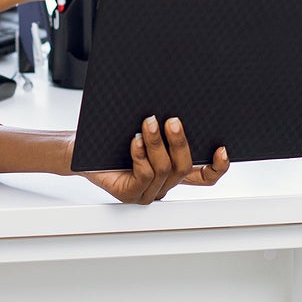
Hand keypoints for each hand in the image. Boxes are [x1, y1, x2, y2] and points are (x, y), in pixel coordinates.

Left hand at [77, 116, 228, 204]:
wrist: (80, 149)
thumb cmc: (111, 138)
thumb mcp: (144, 128)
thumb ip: (164, 125)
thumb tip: (178, 107)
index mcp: (172, 171)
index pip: (204, 176)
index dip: (217, 166)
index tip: (221, 148)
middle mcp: (163, 184)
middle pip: (184, 168)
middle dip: (180, 141)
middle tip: (173, 120)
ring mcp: (146, 191)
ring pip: (164, 169)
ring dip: (157, 143)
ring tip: (148, 123)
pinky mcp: (128, 193)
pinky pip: (143, 175)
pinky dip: (141, 155)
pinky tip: (135, 140)